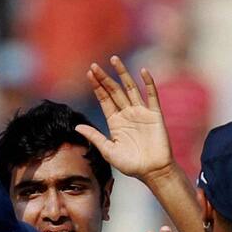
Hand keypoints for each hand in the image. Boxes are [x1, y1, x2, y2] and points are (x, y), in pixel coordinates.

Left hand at [75, 56, 173, 181]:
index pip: (104, 99)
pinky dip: (148, 83)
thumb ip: (95, 137)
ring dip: (123, 74)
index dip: (97, 86)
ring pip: (131, 88)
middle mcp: (127, 114)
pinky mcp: (155, 115)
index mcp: (115, 122)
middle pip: (114, 91)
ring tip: (114, 59)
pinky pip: (152, 96)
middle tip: (94, 65)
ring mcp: (141, 113)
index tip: (89, 73)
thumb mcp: (109, 151)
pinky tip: (143, 71)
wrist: (153, 171)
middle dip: (104, 78)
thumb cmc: (132, 165)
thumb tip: (77, 127)